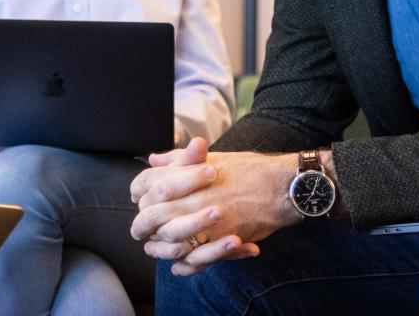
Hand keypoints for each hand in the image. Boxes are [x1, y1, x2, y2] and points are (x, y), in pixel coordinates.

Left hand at [130, 141, 297, 275]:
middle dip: (143, 222)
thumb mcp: (210, 157)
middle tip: (142, 229)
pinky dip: (183, 262)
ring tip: (157, 247)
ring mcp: (203, 220)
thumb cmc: (246, 169)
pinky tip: (179, 261)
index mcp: (185, 173)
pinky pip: (191, 257)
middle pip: (150, 214)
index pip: (146, 184)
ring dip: (159, 245)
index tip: (141, 201)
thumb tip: (153, 160)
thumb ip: (179, 160)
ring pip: (167, 238)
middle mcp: (190, 197)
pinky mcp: (218, 240)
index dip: (139, 194)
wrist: (278, 187)